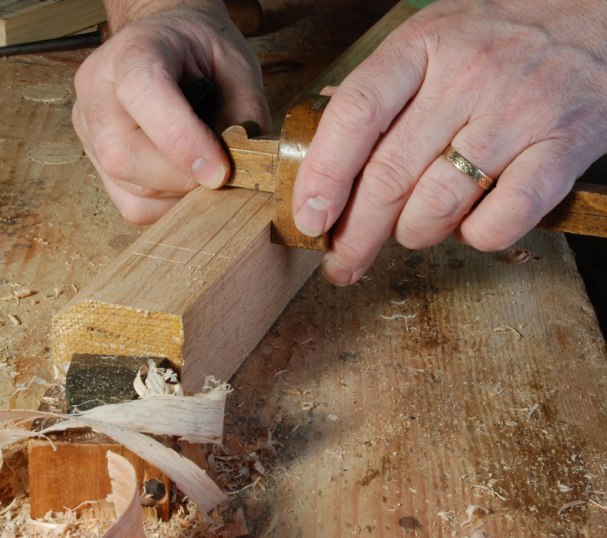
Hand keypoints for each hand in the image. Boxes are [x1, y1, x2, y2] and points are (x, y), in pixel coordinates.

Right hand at [72, 1, 270, 223]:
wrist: (173, 46)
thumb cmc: (204, 55)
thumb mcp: (236, 68)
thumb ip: (245, 115)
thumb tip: (248, 168)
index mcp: (133, 50)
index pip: (142, 93)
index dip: (182, 140)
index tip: (220, 170)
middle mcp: (98, 90)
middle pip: (123, 155)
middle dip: (183, 178)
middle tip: (221, 172)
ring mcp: (89, 130)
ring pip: (130, 188)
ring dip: (180, 193)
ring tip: (206, 169)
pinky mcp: (98, 164)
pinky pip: (133, 205)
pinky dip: (169, 205)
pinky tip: (186, 181)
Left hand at [293, 0, 606, 284]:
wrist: (596, 26)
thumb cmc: (499, 43)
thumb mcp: (433, 41)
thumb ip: (381, 92)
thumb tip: (324, 152)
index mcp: (423, 46)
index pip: (355, 114)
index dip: (323, 175)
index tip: (309, 220)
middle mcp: (467, 75)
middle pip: (389, 174)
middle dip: (356, 234)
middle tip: (343, 262)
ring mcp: (517, 112)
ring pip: (438, 204)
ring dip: (414, 234)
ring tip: (413, 231)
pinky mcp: (561, 149)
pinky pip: (501, 220)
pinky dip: (475, 238)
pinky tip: (469, 227)